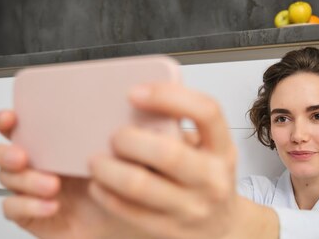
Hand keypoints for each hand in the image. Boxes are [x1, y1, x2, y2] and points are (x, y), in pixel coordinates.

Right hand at [0, 110, 150, 238]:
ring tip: (52, 185)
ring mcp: (33, 189)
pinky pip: (12, 208)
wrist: (124, 226)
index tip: (11, 118)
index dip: (8, 120)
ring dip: (26, 180)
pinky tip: (51, 206)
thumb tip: (128, 114)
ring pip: (6, 178)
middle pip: (0, 152)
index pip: (23, 125)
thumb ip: (120, 136)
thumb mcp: (125, 158)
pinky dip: (28, 205)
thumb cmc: (121, 190)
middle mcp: (40, 164)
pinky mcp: (31, 214)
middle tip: (23, 156)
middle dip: (5, 152)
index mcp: (57, 143)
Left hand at [88, 84, 277, 238]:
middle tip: (114, 135)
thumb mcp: (210, 148)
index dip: (169, 96)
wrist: (222, 226)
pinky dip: (107, 194)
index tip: (135, 92)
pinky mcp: (169, 229)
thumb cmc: (209, 177)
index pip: (206, 112)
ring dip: (109, 169)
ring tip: (96, 160)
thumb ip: (183, 127)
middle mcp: (212, 179)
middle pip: (167, 153)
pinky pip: (129, 210)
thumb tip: (136, 100)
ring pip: (140, 185)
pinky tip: (99, 183)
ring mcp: (191, 207)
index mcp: (222, 149)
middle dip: (130, 139)